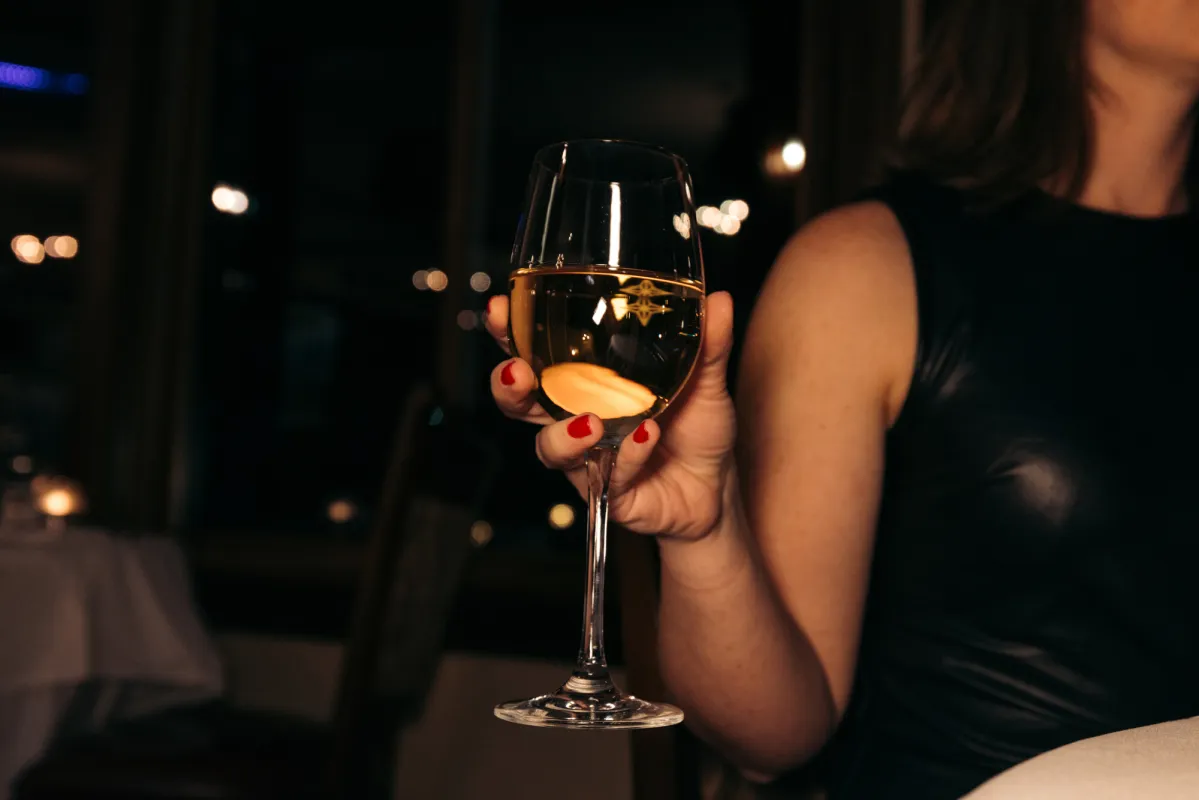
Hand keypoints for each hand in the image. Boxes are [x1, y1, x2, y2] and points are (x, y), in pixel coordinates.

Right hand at [485, 291, 736, 539]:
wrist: (718, 489)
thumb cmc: (697, 429)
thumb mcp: (706, 380)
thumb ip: (709, 343)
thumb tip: (719, 299)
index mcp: (585, 382)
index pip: (534, 352)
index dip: (509, 332)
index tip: (499, 308)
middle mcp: (575, 418)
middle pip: (520, 403)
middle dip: (507, 386)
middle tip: (517, 372)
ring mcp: (588, 459)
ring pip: (550, 449)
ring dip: (562, 435)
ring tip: (592, 420)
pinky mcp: (608, 494)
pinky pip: (606, 476)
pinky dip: (628, 455)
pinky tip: (647, 436)